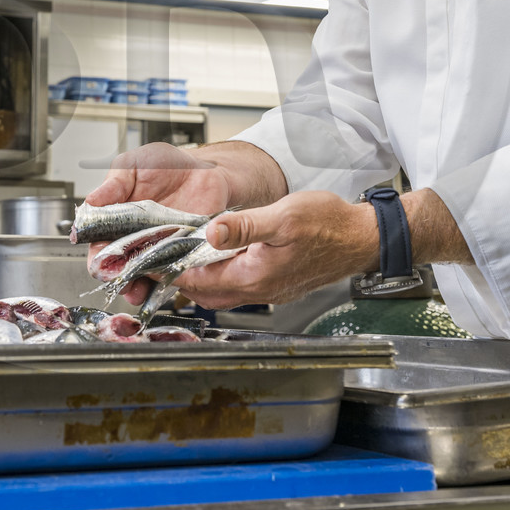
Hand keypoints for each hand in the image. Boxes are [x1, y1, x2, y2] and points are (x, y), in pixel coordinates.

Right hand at [88, 142, 249, 304]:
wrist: (205, 169)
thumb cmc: (166, 165)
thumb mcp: (133, 165)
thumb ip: (113, 184)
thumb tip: (90, 201)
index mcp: (116, 221)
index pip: (100, 247)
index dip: (98, 258)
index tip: (101, 263)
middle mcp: (135, 240)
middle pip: (119, 269)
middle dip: (117, 279)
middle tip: (121, 280)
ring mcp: (159, 250)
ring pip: (144, 278)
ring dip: (139, 288)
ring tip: (140, 289)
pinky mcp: (183, 255)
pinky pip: (174, 274)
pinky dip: (170, 281)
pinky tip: (168, 280)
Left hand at [173, 190, 377, 307]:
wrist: (360, 238)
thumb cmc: (328, 226)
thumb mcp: (283, 217)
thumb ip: (244, 225)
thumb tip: (209, 230)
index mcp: (254, 276)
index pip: (197, 281)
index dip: (169, 270)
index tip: (149, 259)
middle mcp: (259, 290)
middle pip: (204, 292)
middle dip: (178, 279)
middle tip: (157, 260)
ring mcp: (268, 290)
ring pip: (220, 291)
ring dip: (199, 278)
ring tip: (180, 257)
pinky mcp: (276, 283)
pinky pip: (238, 286)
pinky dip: (220, 275)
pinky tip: (217, 256)